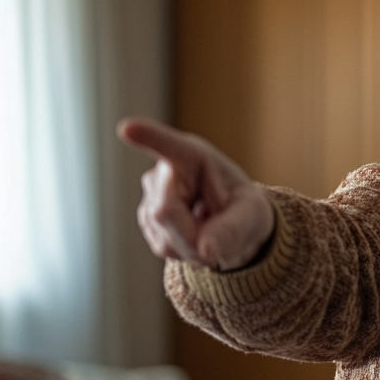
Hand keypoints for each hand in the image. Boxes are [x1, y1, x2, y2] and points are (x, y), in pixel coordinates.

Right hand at [117, 118, 274, 270]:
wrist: (234, 225)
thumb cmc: (245, 210)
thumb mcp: (252, 216)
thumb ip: (233, 230)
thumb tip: (206, 250)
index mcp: (195, 156)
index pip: (168, 145)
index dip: (148, 136)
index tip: (128, 128)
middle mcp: (166, 171)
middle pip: (165, 212)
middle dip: (194, 236)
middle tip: (220, 237)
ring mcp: (151, 195)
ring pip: (163, 235)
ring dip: (191, 247)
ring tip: (210, 233)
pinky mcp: (146, 218)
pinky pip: (162, 246)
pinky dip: (183, 251)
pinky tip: (196, 236)